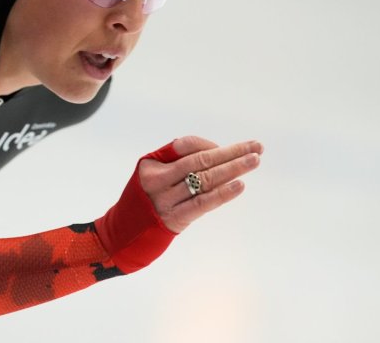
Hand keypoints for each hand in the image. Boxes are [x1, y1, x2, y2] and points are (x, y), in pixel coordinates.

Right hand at [139, 136, 263, 232]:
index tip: (232, 149)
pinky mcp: (175, 219)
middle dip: (231, 153)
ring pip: (205, 180)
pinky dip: (223, 193)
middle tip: (256, 147)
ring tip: (254, 161)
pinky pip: (203, 203)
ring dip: (233, 169)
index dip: (210, 145)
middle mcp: (157, 180)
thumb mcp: (151, 175)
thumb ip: (175, 161)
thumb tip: (217, 152)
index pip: (186, 146)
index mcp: (151, 164)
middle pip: (200, 161)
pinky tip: (240, 185)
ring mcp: (166, 200)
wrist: (124, 234)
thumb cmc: (145, 200)